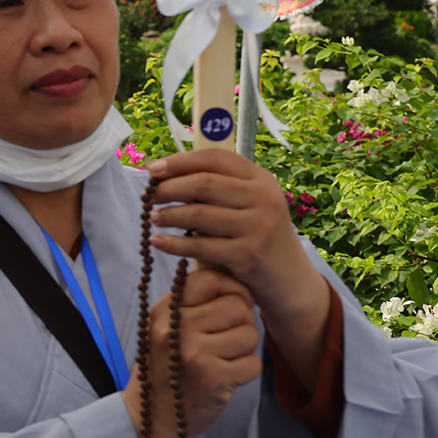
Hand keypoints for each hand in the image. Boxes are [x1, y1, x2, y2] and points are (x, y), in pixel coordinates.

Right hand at [122, 267, 261, 437]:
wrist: (151, 415)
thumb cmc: (165, 368)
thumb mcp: (164, 328)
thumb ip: (191, 304)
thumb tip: (235, 281)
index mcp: (165, 312)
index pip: (210, 279)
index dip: (231, 288)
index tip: (232, 301)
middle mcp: (178, 329)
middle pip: (238, 306)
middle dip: (240, 323)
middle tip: (224, 340)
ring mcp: (195, 354)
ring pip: (249, 335)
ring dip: (243, 350)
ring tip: (221, 360)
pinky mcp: (214, 379)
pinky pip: (253, 363)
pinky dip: (245, 372)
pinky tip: (225, 378)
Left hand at [146, 148, 333, 382]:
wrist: (288, 278)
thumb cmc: (256, 235)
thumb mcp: (249, 204)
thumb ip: (220, 187)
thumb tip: (165, 172)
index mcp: (261, 179)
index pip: (215, 158)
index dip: (180, 161)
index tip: (153, 169)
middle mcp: (264, 198)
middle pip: (203, 183)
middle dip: (169, 188)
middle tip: (149, 196)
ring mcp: (258, 226)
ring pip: (198, 214)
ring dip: (168, 215)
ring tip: (153, 217)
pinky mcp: (248, 254)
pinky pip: (199, 245)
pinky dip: (172, 243)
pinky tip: (156, 241)